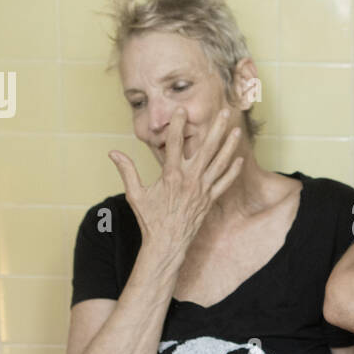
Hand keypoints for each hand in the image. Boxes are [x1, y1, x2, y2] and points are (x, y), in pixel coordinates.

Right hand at [108, 107, 243, 256]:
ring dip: (229, 145)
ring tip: (236, 129)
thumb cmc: (150, 220)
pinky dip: (233, 171)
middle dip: (216, 128)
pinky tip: (240, 158)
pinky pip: (224, 183)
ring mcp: (202, 190)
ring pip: (219, 163)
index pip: (173, 144)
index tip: (181, 109)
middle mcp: (189, 180)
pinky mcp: (210, 200)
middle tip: (224, 111)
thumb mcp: (135, 194)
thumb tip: (113, 152)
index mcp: (170, 176)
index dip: (177, 125)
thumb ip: (127, 171)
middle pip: (206, 148)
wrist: (167, 244)